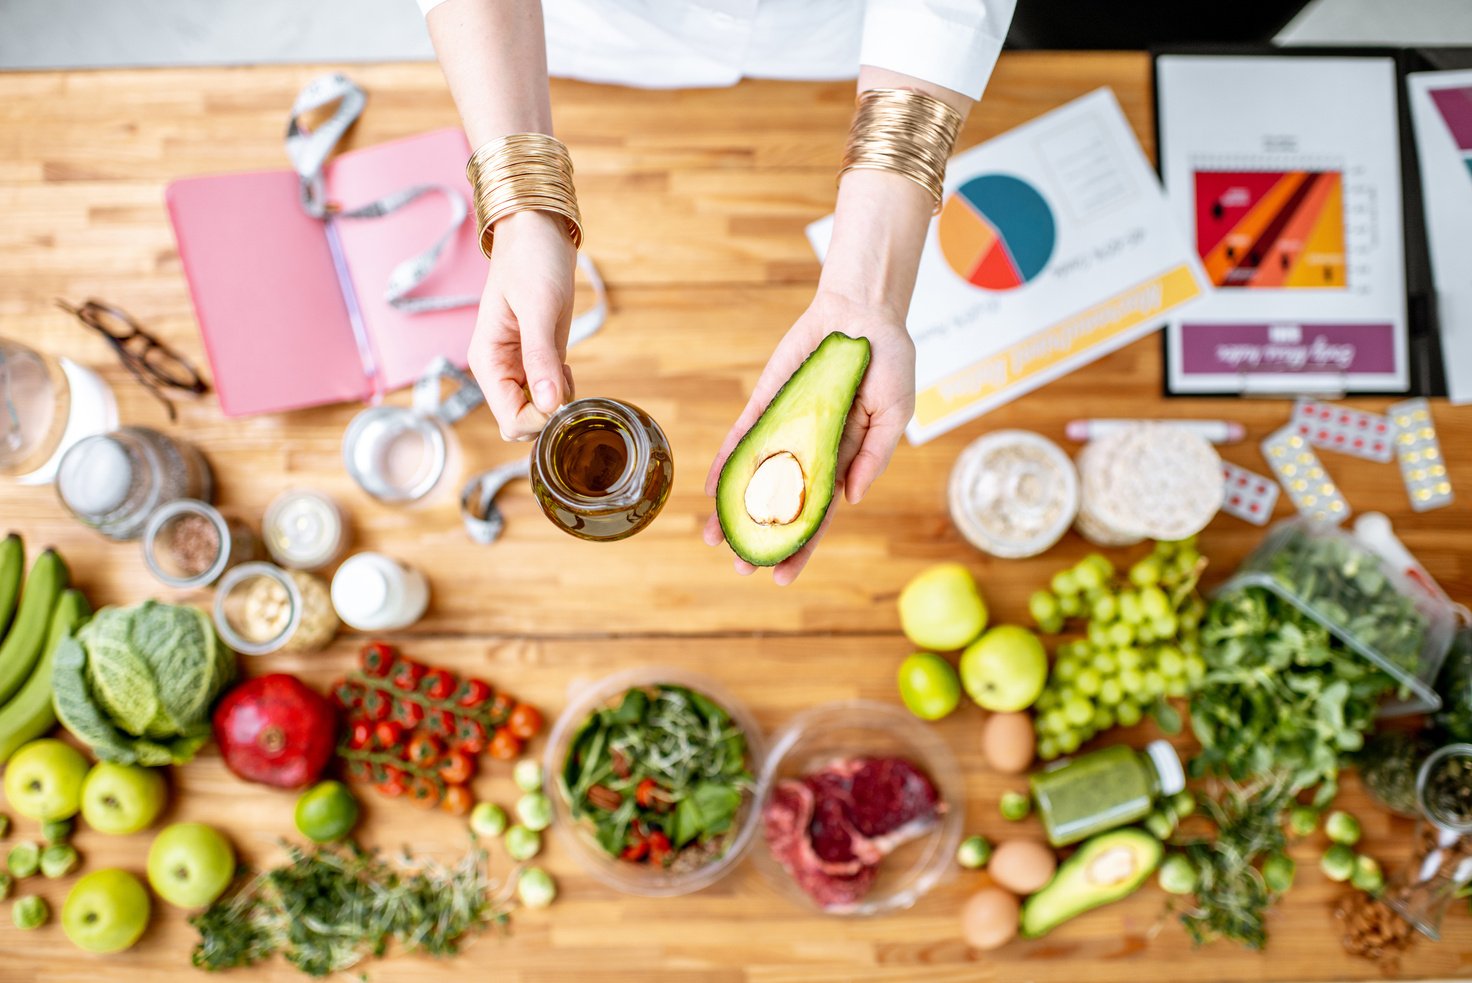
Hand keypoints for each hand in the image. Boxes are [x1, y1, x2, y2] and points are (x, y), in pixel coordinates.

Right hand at [468, 210, 578, 440]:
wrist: (537, 230)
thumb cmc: (531, 259)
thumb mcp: (538, 307)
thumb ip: (540, 357)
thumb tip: (548, 405)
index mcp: (487, 361)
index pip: (510, 420)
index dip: (540, 419)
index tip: (562, 394)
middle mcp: (499, 370)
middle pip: (521, 423)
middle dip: (548, 414)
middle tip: (566, 378)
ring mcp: (517, 367)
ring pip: (535, 412)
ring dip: (556, 402)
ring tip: (565, 367)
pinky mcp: (537, 360)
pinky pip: (546, 394)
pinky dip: (562, 390)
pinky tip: (566, 365)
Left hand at [703, 290, 914, 584]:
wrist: (863, 311)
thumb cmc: (889, 362)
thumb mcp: (896, 412)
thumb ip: (875, 455)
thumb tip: (852, 499)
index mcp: (844, 460)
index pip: (818, 515)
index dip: (801, 547)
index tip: (782, 577)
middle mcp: (810, 451)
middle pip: (782, 505)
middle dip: (761, 538)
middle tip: (741, 570)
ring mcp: (786, 428)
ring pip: (756, 478)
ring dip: (733, 509)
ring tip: (712, 540)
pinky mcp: (768, 404)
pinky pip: (743, 437)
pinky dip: (727, 462)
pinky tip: (711, 488)